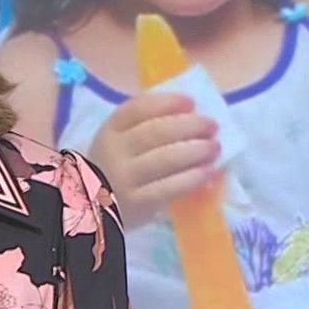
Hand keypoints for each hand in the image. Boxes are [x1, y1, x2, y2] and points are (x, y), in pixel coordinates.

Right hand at [86, 91, 220, 228]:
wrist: (94, 207)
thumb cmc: (115, 166)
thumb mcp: (119, 141)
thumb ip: (145, 125)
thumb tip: (190, 113)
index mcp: (110, 130)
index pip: (137, 109)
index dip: (166, 102)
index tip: (191, 102)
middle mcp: (115, 151)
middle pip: (155, 132)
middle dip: (189, 126)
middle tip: (212, 126)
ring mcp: (125, 178)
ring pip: (164, 159)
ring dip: (195, 151)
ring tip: (215, 148)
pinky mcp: (137, 203)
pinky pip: (168, 188)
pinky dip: (191, 178)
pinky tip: (207, 172)